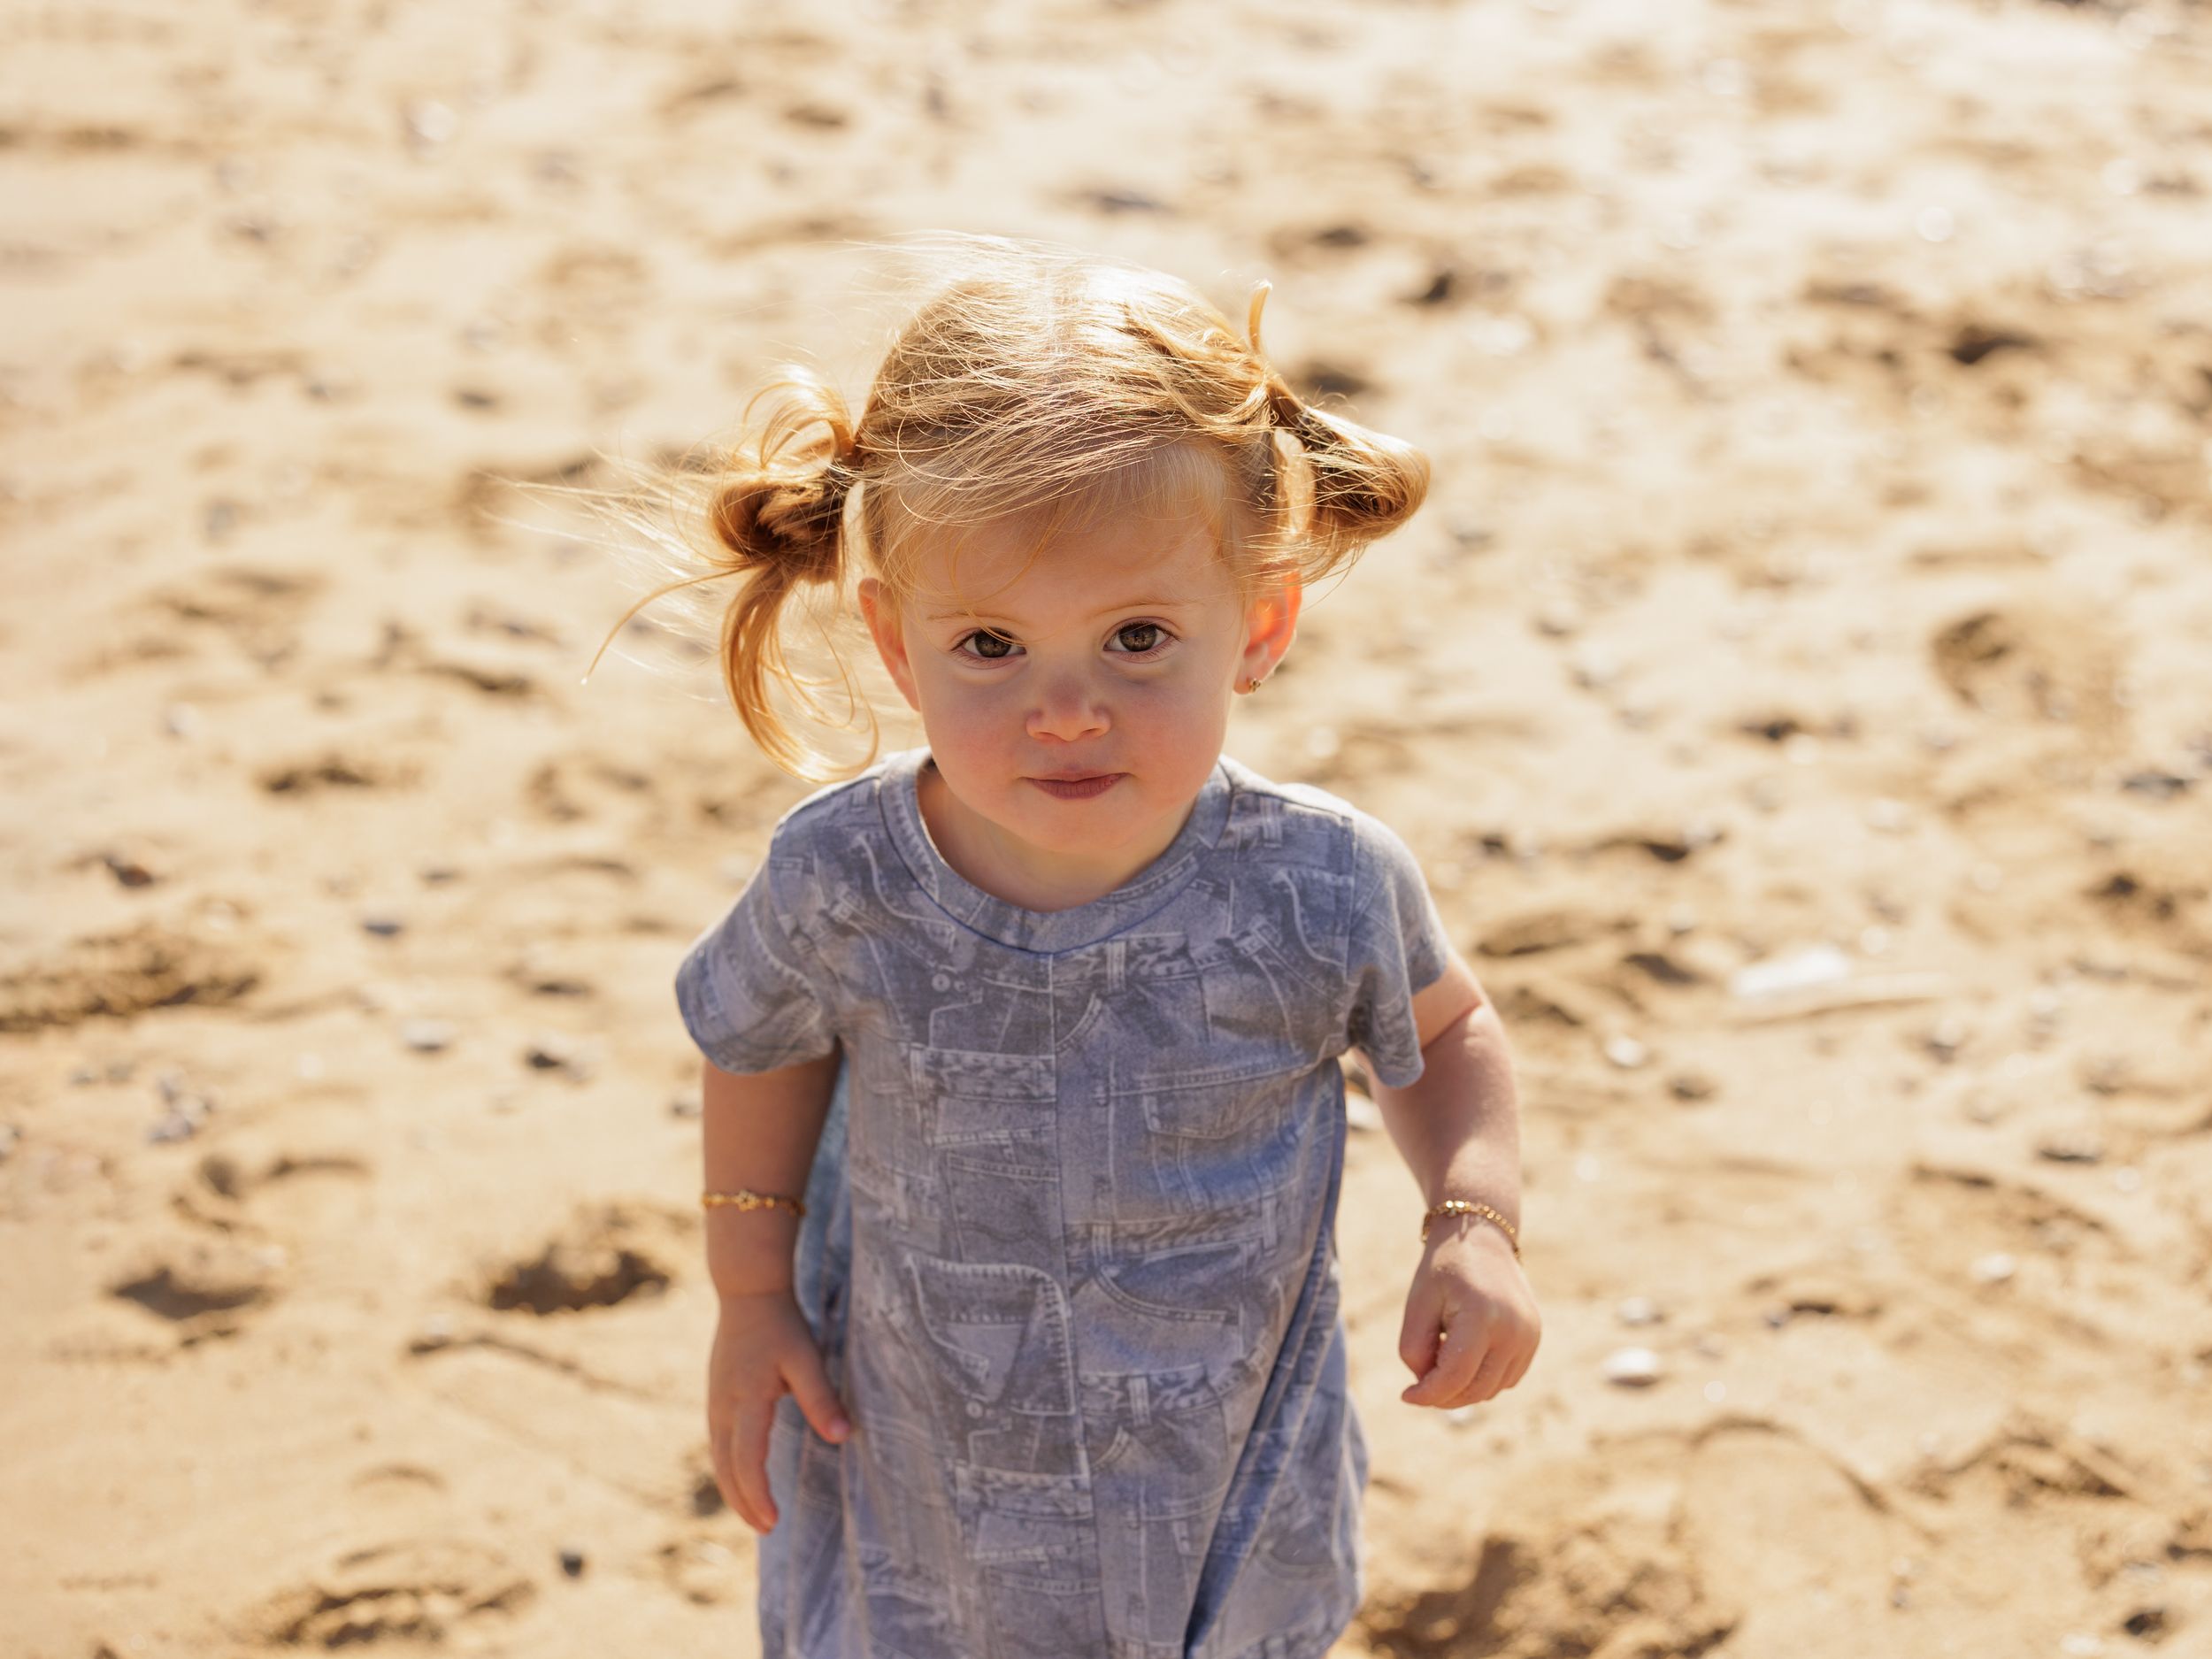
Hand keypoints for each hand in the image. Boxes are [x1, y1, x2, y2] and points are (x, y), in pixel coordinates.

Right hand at [707, 1289, 851, 1531]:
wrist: (747, 1291)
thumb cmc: (781, 1325)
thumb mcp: (806, 1359)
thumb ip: (821, 1398)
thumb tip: (842, 1436)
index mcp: (746, 1402)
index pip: (747, 1461)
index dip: (758, 1495)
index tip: (773, 1521)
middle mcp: (723, 1407)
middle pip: (727, 1468)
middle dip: (744, 1502)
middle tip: (766, 1529)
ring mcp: (715, 1401)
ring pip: (718, 1457)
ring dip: (733, 1488)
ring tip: (754, 1514)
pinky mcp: (715, 1396)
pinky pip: (718, 1442)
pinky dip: (728, 1467)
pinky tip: (741, 1475)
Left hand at [1398, 1221, 1539, 1409]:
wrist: (1482, 1236)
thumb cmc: (1444, 1269)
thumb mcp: (1418, 1304)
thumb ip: (1415, 1349)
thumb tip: (1427, 1387)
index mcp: (1483, 1316)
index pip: (1456, 1376)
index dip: (1428, 1393)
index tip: (1406, 1396)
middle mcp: (1515, 1330)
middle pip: (1476, 1388)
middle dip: (1444, 1396)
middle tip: (1419, 1385)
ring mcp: (1530, 1336)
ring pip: (1492, 1389)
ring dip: (1463, 1389)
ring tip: (1441, 1358)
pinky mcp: (1534, 1338)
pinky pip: (1506, 1378)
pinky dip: (1483, 1378)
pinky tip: (1464, 1354)